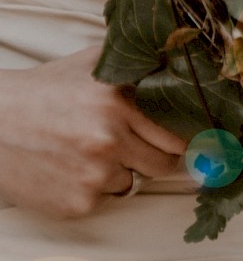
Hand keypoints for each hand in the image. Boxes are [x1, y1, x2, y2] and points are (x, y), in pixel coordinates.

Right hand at [0, 45, 185, 215]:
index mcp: (119, 101)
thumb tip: (179, 56)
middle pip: (164, 164)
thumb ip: (136, 62)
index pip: (177, 134)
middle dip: (154, 157)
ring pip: (132, 182)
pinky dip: (91, 189)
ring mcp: (94, 174)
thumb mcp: (92, 64)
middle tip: (132, 147)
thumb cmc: (45, 92)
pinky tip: (69, 169)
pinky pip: (104, 200)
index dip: (176, 137)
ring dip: (118, 172)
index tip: (172, 138)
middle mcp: (110, 138)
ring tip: (87, 152)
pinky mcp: (78, 203)